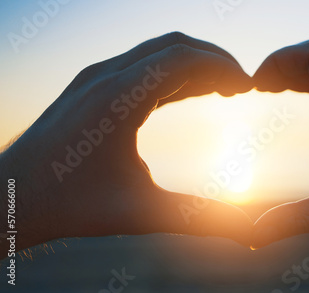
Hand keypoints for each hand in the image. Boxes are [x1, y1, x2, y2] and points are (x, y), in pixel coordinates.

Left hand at [0, 32, 253, 252]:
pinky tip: (187, 94)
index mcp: (119, 96)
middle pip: (173, 46)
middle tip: (242, 86)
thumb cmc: (69, 206)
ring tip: (224, 89)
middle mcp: (106, 76)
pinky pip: (140, 68)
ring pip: (156, 54)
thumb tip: (250, 233)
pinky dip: (171, 75)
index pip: (184, 57)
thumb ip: (198, 218)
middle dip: (213, 61)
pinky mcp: (90, 87)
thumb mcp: (141, 212)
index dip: (223, 67)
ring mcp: (94, 78)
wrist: (10, 199)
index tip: (249, 86)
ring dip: (193, 65)